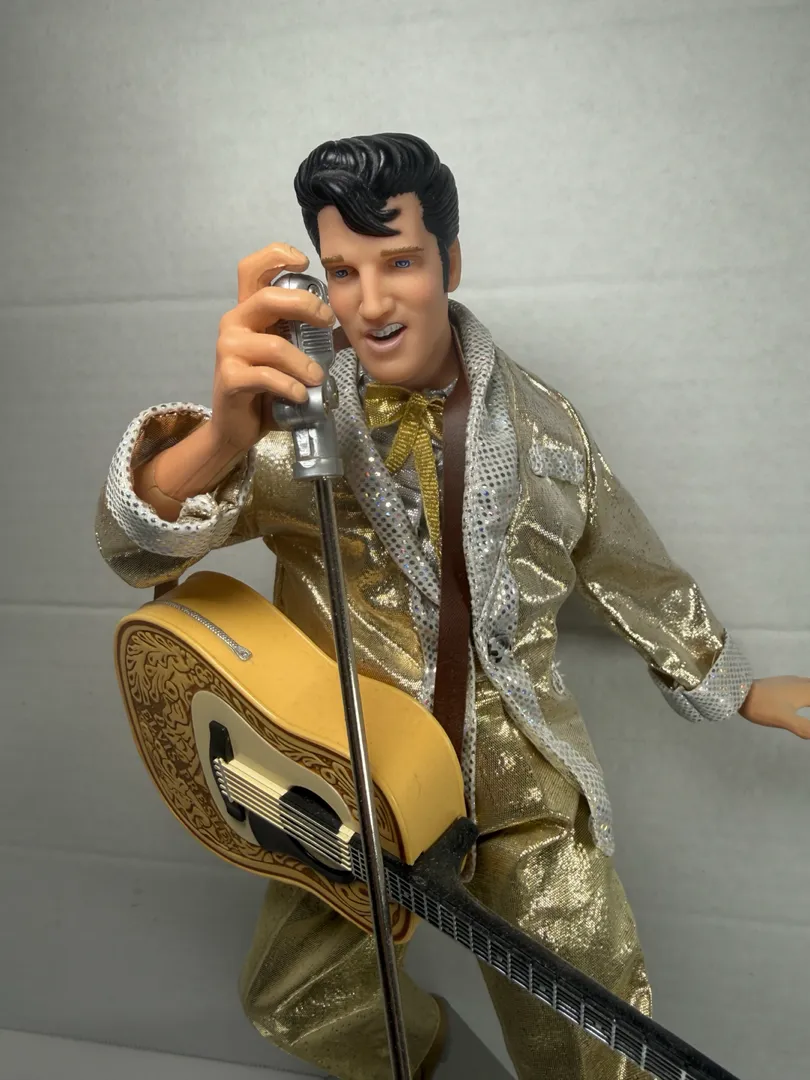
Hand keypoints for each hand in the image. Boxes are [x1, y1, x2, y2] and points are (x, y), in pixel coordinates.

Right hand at [211, 242, 334, 451]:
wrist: (236, 427)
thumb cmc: (264, 389)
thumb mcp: (286, 356)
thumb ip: (303, 338)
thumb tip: (343, 330)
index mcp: (248, 312)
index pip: (252, 269)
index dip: (276, 256)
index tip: (305, 263)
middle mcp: (234, 323)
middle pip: (267, 298)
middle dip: (305, 306)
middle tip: (328, 322)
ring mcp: (228, 350)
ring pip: (274, 346)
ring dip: (303, 363)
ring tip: (317, 378)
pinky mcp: (229, 378)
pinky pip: (266, 376)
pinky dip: (290, 386)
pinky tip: (300, 396)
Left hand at [739, 676, 809, 737]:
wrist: (739, 691)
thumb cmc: (763, 706)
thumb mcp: (786, 721)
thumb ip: (806, 728)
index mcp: (805, 692)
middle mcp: (802, 684)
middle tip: (808, 714)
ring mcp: (792, 681)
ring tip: (807, 704)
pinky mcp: (783, 682)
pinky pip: (805, 685)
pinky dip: (809, 691)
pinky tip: (805, 697)